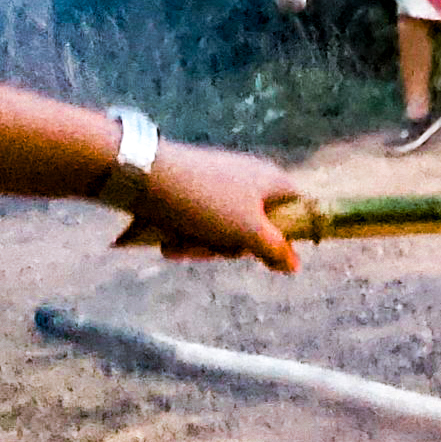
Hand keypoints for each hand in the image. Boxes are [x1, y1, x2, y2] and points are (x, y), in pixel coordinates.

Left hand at [118, 143, 300, 272]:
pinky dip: (186, 233)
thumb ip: (276, 250)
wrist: (142, 175)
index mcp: (272, 180)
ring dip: (203, 245)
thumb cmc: (207, 204)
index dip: (289, 235)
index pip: (298, 207)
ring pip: (223, 226)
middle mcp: (249, 177)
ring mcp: (218, 181)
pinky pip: (199, 218)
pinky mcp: (191, 186)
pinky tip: (168, 242)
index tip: (271, 255)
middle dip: (232, 247)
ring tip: (180, 248)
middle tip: (214, 252)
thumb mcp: (249, 233)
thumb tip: (295, 265)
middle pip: (257, 225)